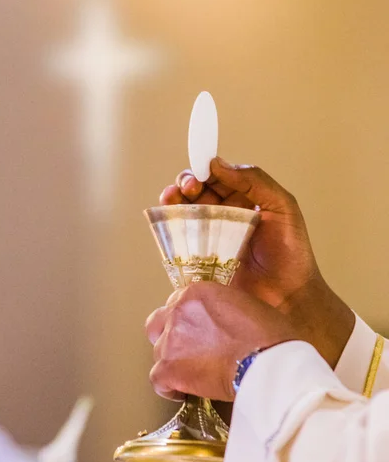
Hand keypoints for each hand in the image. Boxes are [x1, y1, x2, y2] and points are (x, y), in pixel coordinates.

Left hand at [147, 282, 302, 401]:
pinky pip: (157, 379)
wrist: (267, 360)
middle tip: (185, 350)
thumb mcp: (245, 304)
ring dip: (171, 362)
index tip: (194, 330)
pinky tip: (181, 392)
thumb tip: (219, 323)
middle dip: (168, 336)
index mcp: (196, 292)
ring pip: (158, 352)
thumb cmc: (268, 334)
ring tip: (189, 374)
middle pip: (158, 324)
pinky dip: (167, 387)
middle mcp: (178, 312)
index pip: (177, 302)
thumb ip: (221, 308)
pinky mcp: (170, 368)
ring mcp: (171, 340)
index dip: (186, 319)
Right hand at [161, 157, 317, 306]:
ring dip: (173, 198)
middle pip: (196, 190)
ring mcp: (209, 236)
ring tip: (172, 197)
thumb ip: (255, 180)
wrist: (288, 297)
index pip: (218, 176)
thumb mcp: (282, 205)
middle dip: (187, 182)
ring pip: (183, 210)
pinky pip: (178, 238)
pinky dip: (168, 223)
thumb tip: (218, 164)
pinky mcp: (198, 258)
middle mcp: (223, 215)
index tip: (202, 169)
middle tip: (190, 187)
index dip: (206, 169)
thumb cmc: (291, 253)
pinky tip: (169, 216)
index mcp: (243, 199)